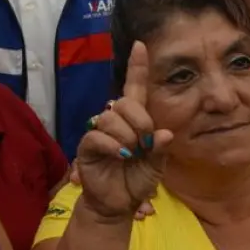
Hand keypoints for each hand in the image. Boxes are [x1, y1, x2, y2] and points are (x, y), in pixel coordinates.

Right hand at [75, 42, 173, 220]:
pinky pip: (98, 136)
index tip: (140, 45)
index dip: (137, 67)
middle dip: (140, 120)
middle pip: (124, 102)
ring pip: (111, 118)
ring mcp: (99, 132)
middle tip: (145, 143)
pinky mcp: (86, 146)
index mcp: (134, 122)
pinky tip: (119, 157)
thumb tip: (163, 133)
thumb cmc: (136, 181)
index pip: (134, 88)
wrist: (118, 204)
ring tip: (130, 154)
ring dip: (127, 136)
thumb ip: (160, 148)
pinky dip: (112, 146)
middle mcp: (115, 122)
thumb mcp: (156, 165)